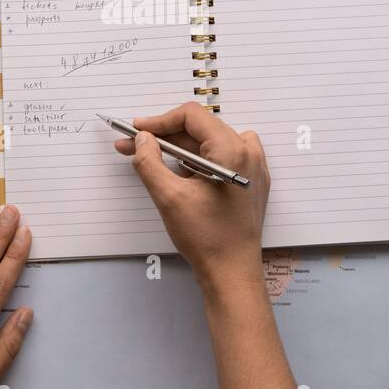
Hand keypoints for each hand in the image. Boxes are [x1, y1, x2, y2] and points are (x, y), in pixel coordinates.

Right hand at [114, 102, 270, 294]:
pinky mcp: (250, 181)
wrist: (232, 272)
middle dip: (165, 136)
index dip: (160, 121)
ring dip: (179, 148)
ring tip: (153, 160)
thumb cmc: (207, 238)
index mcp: (232, 151)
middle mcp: (248, 153)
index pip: (192, 116)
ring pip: (209, 142)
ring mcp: (253, 167)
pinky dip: (198, 159)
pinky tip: (179, 172)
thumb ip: (150, 162)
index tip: (137, 131)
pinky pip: (222, 156)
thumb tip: (142, 139)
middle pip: (200, 129)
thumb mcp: (169, 198)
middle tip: (134, 146)